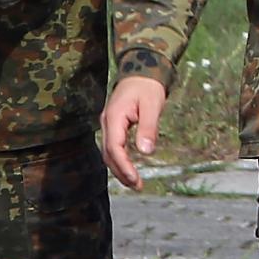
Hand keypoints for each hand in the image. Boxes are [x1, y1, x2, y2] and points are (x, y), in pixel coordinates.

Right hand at [102, 75, 168, 189]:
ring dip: (119, 168)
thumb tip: (146, 152)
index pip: (115, 148)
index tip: (136, 179)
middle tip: (138, 186)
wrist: (141, 72)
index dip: (124, 166)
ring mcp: (108, 124)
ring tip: (134, 183)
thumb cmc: (148, 87)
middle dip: (121, 172)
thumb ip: (148, 128)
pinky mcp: (113, 126)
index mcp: (114, 117)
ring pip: (109, 152)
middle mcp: (107, 123)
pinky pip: (113, 147)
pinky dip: (119, 160)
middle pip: (109, 154)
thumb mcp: (152, 106)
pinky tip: (129, 169)